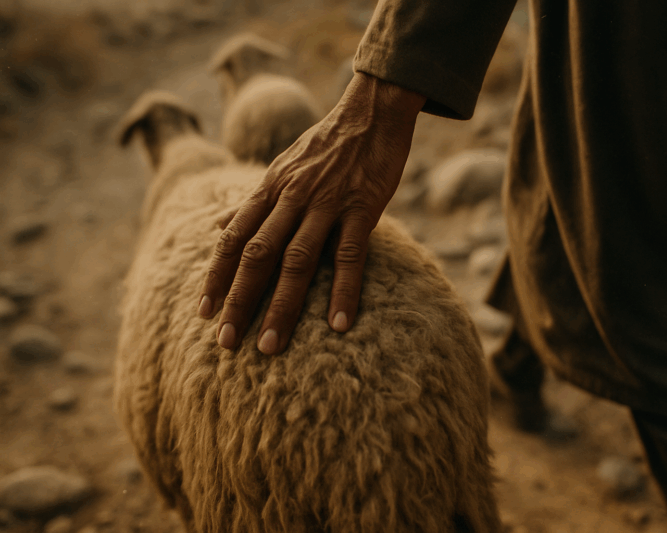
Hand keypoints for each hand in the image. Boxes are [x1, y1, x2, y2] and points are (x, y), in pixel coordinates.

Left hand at [198, 73, 425, 353]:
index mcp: (270, 188)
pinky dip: (343, 291)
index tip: (203, 313)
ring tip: (270, 345)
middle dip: (239, 301)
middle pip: (257, 256)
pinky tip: (340, 324)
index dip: (217, 276)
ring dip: (281, 306)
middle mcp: (291, 197)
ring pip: (296, 261)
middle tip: (226, 342)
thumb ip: (251, 202)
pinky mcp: (361, 207)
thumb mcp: (281, 168)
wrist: (371, 111)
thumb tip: (215, 225)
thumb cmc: (326, 144)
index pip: (234, 238)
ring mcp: (326, 203)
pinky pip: (350, 255)